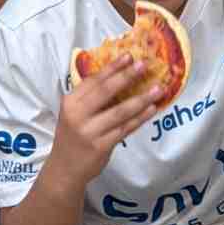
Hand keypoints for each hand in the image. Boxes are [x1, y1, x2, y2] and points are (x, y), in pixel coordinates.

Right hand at [50, 56, 164, 187]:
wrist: (65, 169)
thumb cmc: (73, 137)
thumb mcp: (73, 114)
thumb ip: (90, 98)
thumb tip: (119, 76)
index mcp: (70, 102)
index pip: (93, 80)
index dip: (112, 67)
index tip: (128, 55)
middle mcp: (77, 115)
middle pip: (106, 91)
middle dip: (127, 76)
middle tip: (144, 65)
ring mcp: (90, 131)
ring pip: (120, 111)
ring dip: (141, 99)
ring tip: (158, 88)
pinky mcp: (101, 146)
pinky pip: (125, 128)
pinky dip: (140, 118)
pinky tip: (152, 109)